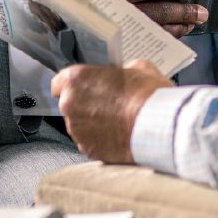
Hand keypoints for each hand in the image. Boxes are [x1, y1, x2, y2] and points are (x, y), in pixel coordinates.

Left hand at [51, 60, 170, 162]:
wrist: (157, 126)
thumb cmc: (147, 94)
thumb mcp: (139, 67)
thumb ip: (123, 70)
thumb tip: (125, 74)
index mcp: (77, 79)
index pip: (59, 82)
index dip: (75, 84)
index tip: (86, 86)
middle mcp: (70, 105)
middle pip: (70, 104)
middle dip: (86, 103)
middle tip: (109, 102)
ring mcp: (77, 130)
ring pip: (80, 124)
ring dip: (93, 122)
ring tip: (118, 120)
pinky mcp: (88, 150)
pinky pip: (90, 142)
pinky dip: (101, 139)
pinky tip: (119, 134)